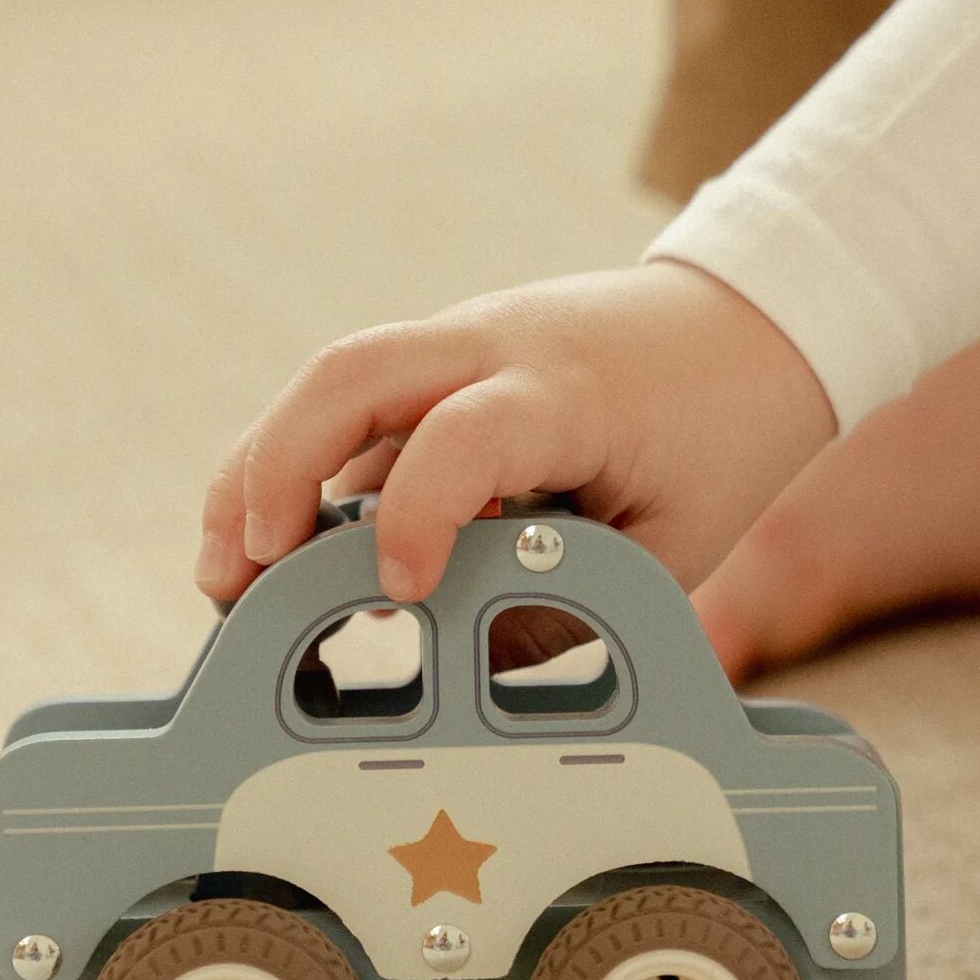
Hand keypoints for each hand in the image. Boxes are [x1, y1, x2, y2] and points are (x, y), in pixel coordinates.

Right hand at [194, 262, 835, 605]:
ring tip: (227, 575)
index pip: (464, 435)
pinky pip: (362, 400)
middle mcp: (499, 344)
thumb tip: (461, 659)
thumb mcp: (671, 541)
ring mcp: (467, 337)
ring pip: (334, 381)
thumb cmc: (720, 433)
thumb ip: (568, 598)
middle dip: (271, 473)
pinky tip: (288, 544)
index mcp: (568, 393)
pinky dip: (311, 463)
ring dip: (264, 468)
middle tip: (235, 579)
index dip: (417, 516)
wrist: (752, 319)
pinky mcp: (451, 352)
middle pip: (350, 374)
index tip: (398, 595)